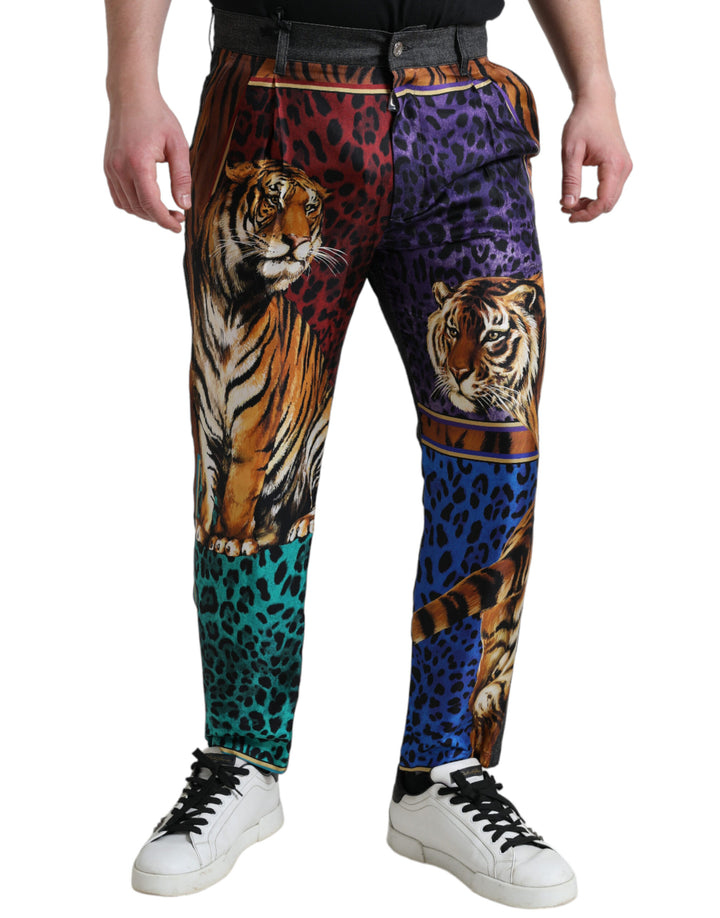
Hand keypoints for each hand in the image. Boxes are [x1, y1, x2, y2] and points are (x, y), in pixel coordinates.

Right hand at [104, 93, 190, 232]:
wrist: (131, 96)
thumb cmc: (157, 117)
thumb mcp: (178, 145)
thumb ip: (182, 177)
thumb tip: (184, 205)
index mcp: (138, 162)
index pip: (149, 203)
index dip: (165, 220)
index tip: (179, 227)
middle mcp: (119, 167)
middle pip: (138, 208)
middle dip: (159, 218)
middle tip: (178, 216)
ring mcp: (110, 168)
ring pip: (127, 206)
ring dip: (146, 214)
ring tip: (165, 210)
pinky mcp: (108, 167)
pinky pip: (118, 197)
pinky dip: (133, 205)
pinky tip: (148, 201)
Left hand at [559, 88, 632, 222]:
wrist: (596, 102)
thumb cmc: (583, 122)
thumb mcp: (571, 152)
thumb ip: (570, 180)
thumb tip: (569, 204)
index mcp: (614, 165)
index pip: (604, 202)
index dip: (586, 214)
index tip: (567, 214)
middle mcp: (624, 168)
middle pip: (608, 204)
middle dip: (586, 211)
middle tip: (564, 206)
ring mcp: (624, 167)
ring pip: (609, 199)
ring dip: (590, 205)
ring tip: (568, 200)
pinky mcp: (620, 166)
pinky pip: (610, 190)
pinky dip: (594, 196)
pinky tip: (578, 193)